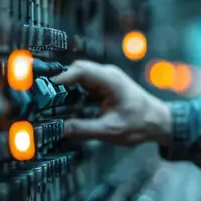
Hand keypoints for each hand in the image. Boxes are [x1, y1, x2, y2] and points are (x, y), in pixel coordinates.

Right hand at [53, 60, 171, 145]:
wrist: (158, 121)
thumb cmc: (139, 125)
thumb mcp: (111, 130)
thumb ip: (84, 129)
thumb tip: (60, 129)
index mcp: (111, 81)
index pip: (81, 70)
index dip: (62, 77)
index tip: (46, 88)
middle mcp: (108, 75)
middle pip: (78, 69)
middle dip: (60, 80)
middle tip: (42, 95)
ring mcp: (107, 78)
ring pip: (80, 75)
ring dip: (66, 85)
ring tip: (48, 99)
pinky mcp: (105, 85)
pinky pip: (84, 82)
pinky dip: (73, 90)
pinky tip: (63, 103)